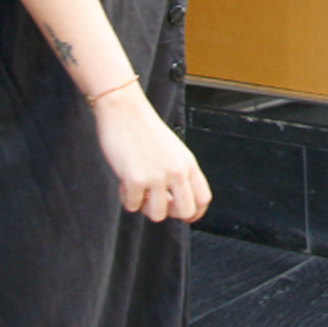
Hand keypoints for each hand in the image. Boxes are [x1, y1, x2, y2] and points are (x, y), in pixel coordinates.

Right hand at [92, 83, 211, 222]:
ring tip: (138, 190)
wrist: (124, 111)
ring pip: (157, 215)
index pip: (203, 199)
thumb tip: (176, 204)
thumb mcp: (173, 151)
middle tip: (156, 202)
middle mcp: (177, 171)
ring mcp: (157, 176)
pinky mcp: (135, 179)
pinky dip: (126, 198)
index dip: (194, 212)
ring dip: (144, 207)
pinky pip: (132, 206)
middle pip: (185, 211)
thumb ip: (179, 174)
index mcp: (188, 163)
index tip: (183, 215)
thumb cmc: (145, 130)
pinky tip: (124, 182)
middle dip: (169, 213)